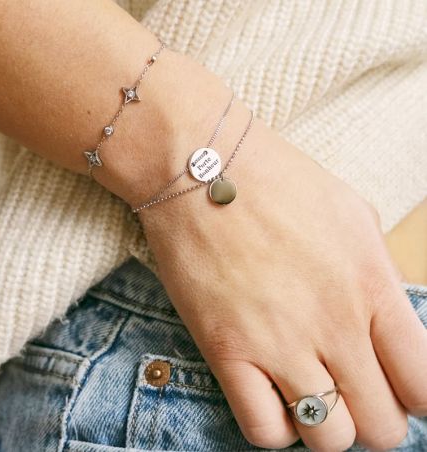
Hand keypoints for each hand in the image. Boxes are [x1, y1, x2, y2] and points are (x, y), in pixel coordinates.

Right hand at [137, 105, 426, 450]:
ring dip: (324, 425)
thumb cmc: (276, 179)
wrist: (202, 167)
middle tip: (349, 387)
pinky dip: (273, 426)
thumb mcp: (350, 213)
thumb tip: (384, 317)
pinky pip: (263, 431)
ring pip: (328, 440)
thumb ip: (377, 274)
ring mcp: (278, 342)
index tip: (393, 383)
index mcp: (370, 284)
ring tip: (306, 391)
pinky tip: (267, 393)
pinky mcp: (225, 349)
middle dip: (372, 414)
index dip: (415, 395)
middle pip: (381, 426)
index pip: (424, 384)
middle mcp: (333, 323)